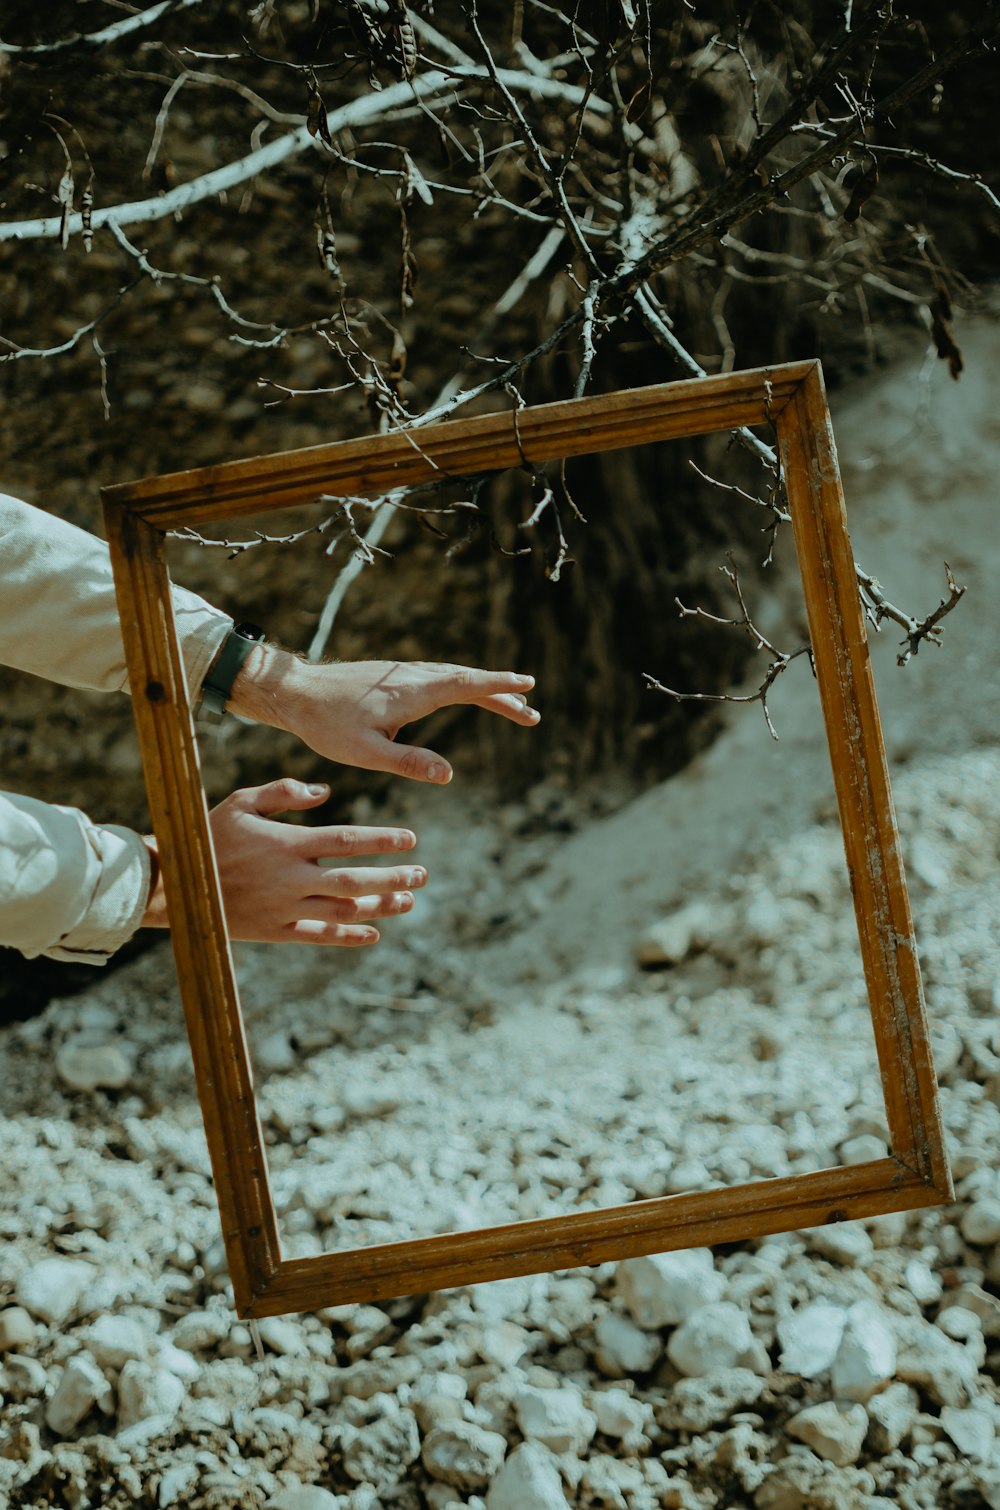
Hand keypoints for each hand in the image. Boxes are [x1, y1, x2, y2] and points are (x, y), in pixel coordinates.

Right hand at [142, 779, 425, 945]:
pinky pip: (319, 936)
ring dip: (380, 907)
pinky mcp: (275, 931)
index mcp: (287, 843)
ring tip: (409, 902)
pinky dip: (348, 936)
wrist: (173, 885)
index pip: (346, 840)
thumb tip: (325, 790)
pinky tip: (373, 934)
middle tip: (422, 874)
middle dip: (393, 877)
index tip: (410, 839)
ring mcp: (284, 907)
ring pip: (343, 910)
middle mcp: (290, 877)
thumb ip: (283, 792)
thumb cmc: (208, 836)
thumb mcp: (241, 802)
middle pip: (354, 879)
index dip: (382, 840)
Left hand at [228, 653, 539, 783]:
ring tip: (510, 704)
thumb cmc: (327, 725)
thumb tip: (448, 774)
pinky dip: (462, 685)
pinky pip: (439, 677)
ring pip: (454, 677)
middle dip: (502, 693)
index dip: (500, 687)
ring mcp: (403, 674)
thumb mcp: (366, 753)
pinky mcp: (393, 676)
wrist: (295, 692)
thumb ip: (408, 762)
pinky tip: (464, 693)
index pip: (467, 685)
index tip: (528, 687)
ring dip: (484, 688)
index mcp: (413, 692)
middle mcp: (413, 676)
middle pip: (468, 680)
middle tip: (532, 711)